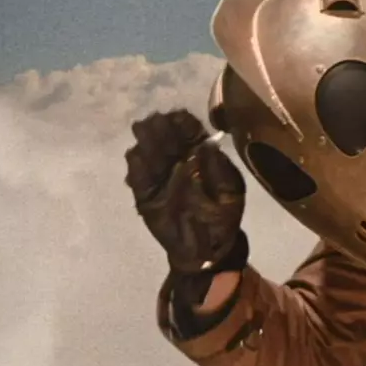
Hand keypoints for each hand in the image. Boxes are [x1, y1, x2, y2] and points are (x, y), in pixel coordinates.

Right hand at [124, 109, 246, 275]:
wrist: (207, 248)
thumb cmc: (222, 217)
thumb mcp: (230, 191)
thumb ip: (219, 169)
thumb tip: (207, 145)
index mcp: (199, 156)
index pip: (189, 132)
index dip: (183, 123)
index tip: (180, 117)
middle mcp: (176, 161)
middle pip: (166, 138)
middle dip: (161, 127)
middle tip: (156, 120)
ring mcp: (159, 178)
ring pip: (149, 153)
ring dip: (146, 140)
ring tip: (143, 130)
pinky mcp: (145, 195)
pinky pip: (138, 179)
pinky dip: (136, 167)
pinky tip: (136, 155)